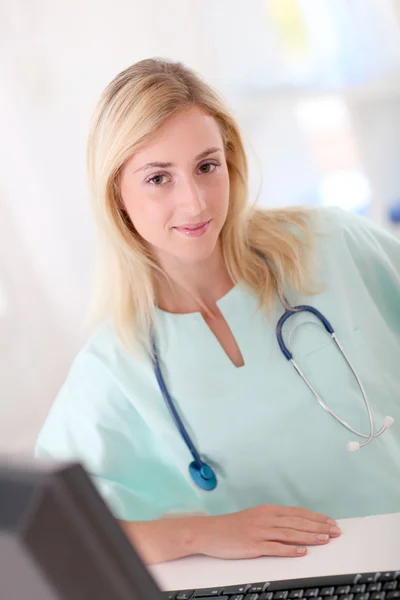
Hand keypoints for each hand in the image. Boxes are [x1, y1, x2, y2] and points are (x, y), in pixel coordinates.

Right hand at [195, 504, 340, 558]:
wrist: (209, 532)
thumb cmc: (232, 526)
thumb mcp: (255, 517)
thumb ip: (273, 520)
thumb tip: (294, 525)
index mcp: (268, 510)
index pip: (297, 513)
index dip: (316, 518)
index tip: (330, 523)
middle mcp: (266, 518)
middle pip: (297, 522)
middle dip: (319, 527)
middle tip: (335, 532)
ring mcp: (260, 531)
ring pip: (290, 533)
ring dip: (309, 537)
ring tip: (325, 540)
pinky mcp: (253, 545)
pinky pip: (275, 547)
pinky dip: (290, 549)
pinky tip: (302, 552)